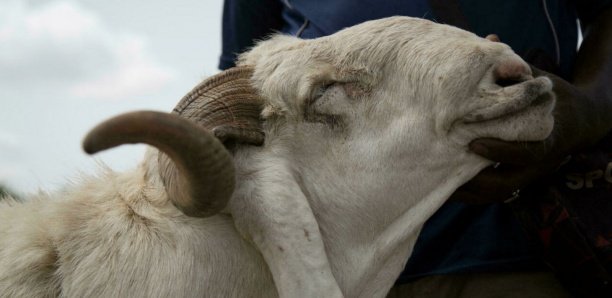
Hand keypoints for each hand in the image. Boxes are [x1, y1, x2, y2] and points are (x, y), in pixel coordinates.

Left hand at [450, 66, 608, 203]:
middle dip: (476, 182)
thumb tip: (490, 40)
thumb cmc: (552, 98)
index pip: (525, 154)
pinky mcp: (514, 178)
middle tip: (445, 171)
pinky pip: (491, 192)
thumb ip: (516, 70)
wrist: (576, 121)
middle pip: (506, 184)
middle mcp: (537, 164)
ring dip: (468, 192)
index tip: (474, 143)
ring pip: (496, 193)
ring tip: (439, 184)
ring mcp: (526, 174)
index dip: (500, 151)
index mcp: (547, 139)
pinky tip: (447, 185)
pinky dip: (471, 191)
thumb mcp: (539, 82)